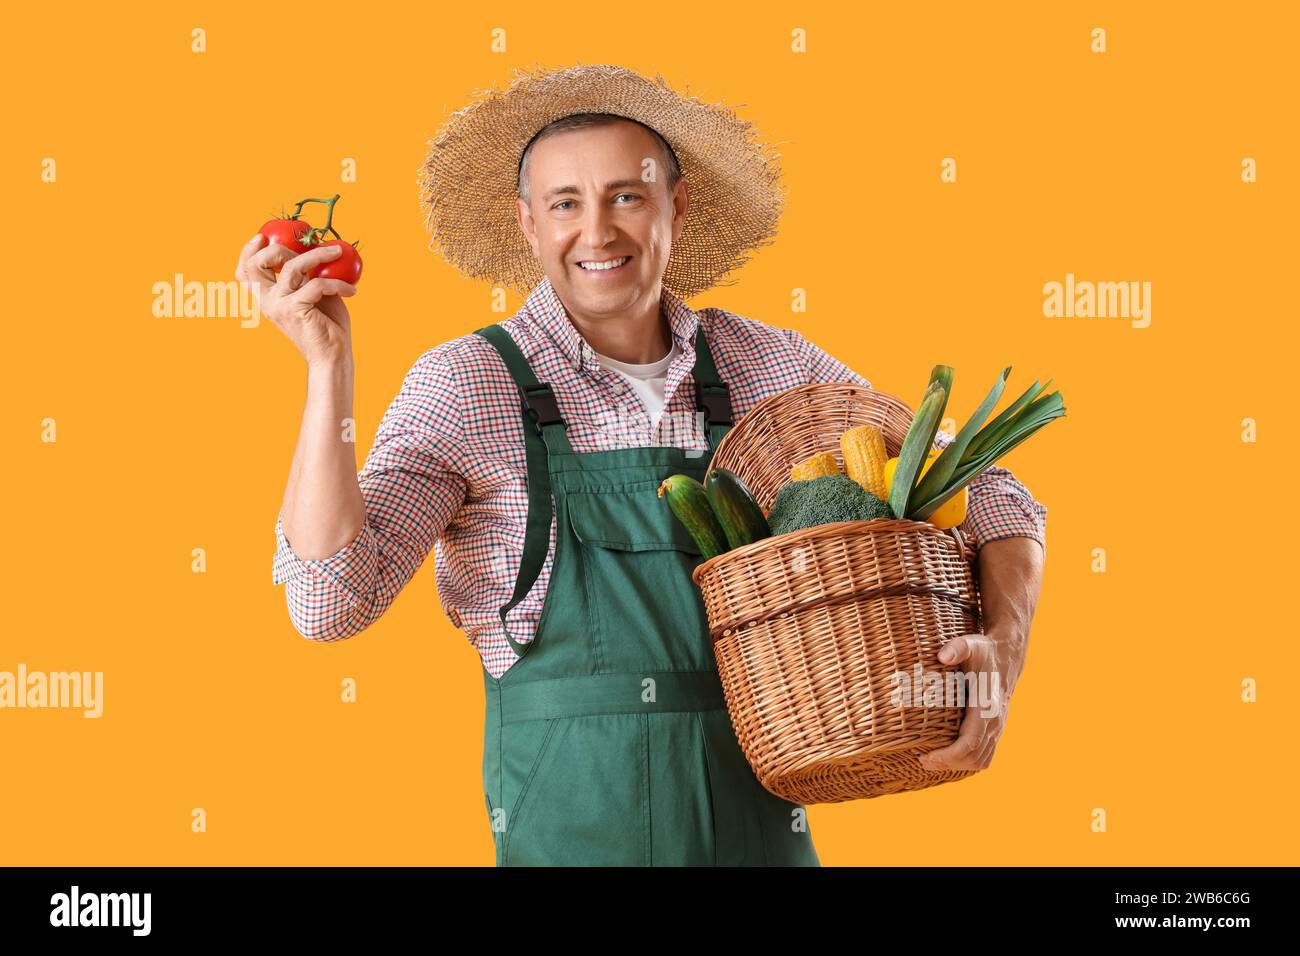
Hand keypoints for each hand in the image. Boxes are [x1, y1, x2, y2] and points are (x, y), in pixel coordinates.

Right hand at [235, 233, 357, 367]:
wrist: (332, 356)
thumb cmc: (326, 324)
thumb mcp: (312, 294)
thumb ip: (305, 275)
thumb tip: (313, 246)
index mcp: (267, 298)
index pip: (244, 272)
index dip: (247, 251)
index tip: (262, 236)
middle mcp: (267, 301)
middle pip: (259, 263)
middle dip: (282, 248)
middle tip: (311, 248)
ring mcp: (279, 305)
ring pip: (293, 267)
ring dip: (319, 255)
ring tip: (338, 254)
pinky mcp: (295, 309)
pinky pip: (317, 284)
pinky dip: (337, 284)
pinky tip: (351, 291)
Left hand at [918, 625, 1024, 772]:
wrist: (1007, 657)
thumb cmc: (984, 652)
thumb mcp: (971, 645)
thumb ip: (957, 648)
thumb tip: (942, 656)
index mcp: (987, 708)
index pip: (969, 743)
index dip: (948, 755)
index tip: (927, 756)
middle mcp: (995, 722)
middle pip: (974, 758)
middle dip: (948, 764)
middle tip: (923, 760)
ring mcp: (997, 728)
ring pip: (981, 761)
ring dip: (958, 766)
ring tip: (931, 762)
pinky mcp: (995, 730)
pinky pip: (985, 756)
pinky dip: (968, 763)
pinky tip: (949, 759)